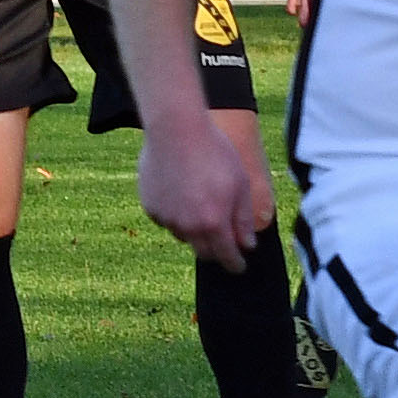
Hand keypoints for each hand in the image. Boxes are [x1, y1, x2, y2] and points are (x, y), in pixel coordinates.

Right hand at [138, 113, 276, 266]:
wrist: (175, 130)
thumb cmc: (214, 153)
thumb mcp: (240, 183)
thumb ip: (243, 219)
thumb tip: (247, 245)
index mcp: (213, 223)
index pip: (226, 256)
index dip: (235, 264)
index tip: (239, 266)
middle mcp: (188, 227)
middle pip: (203, 252)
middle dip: (216, 250)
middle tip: (223, 239)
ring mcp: (166, 219)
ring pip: (184, 235)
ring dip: (194, 229)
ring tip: (200, 200)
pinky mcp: (150, 207)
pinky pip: (167, 219)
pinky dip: (176, 213)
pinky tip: (181, 189)